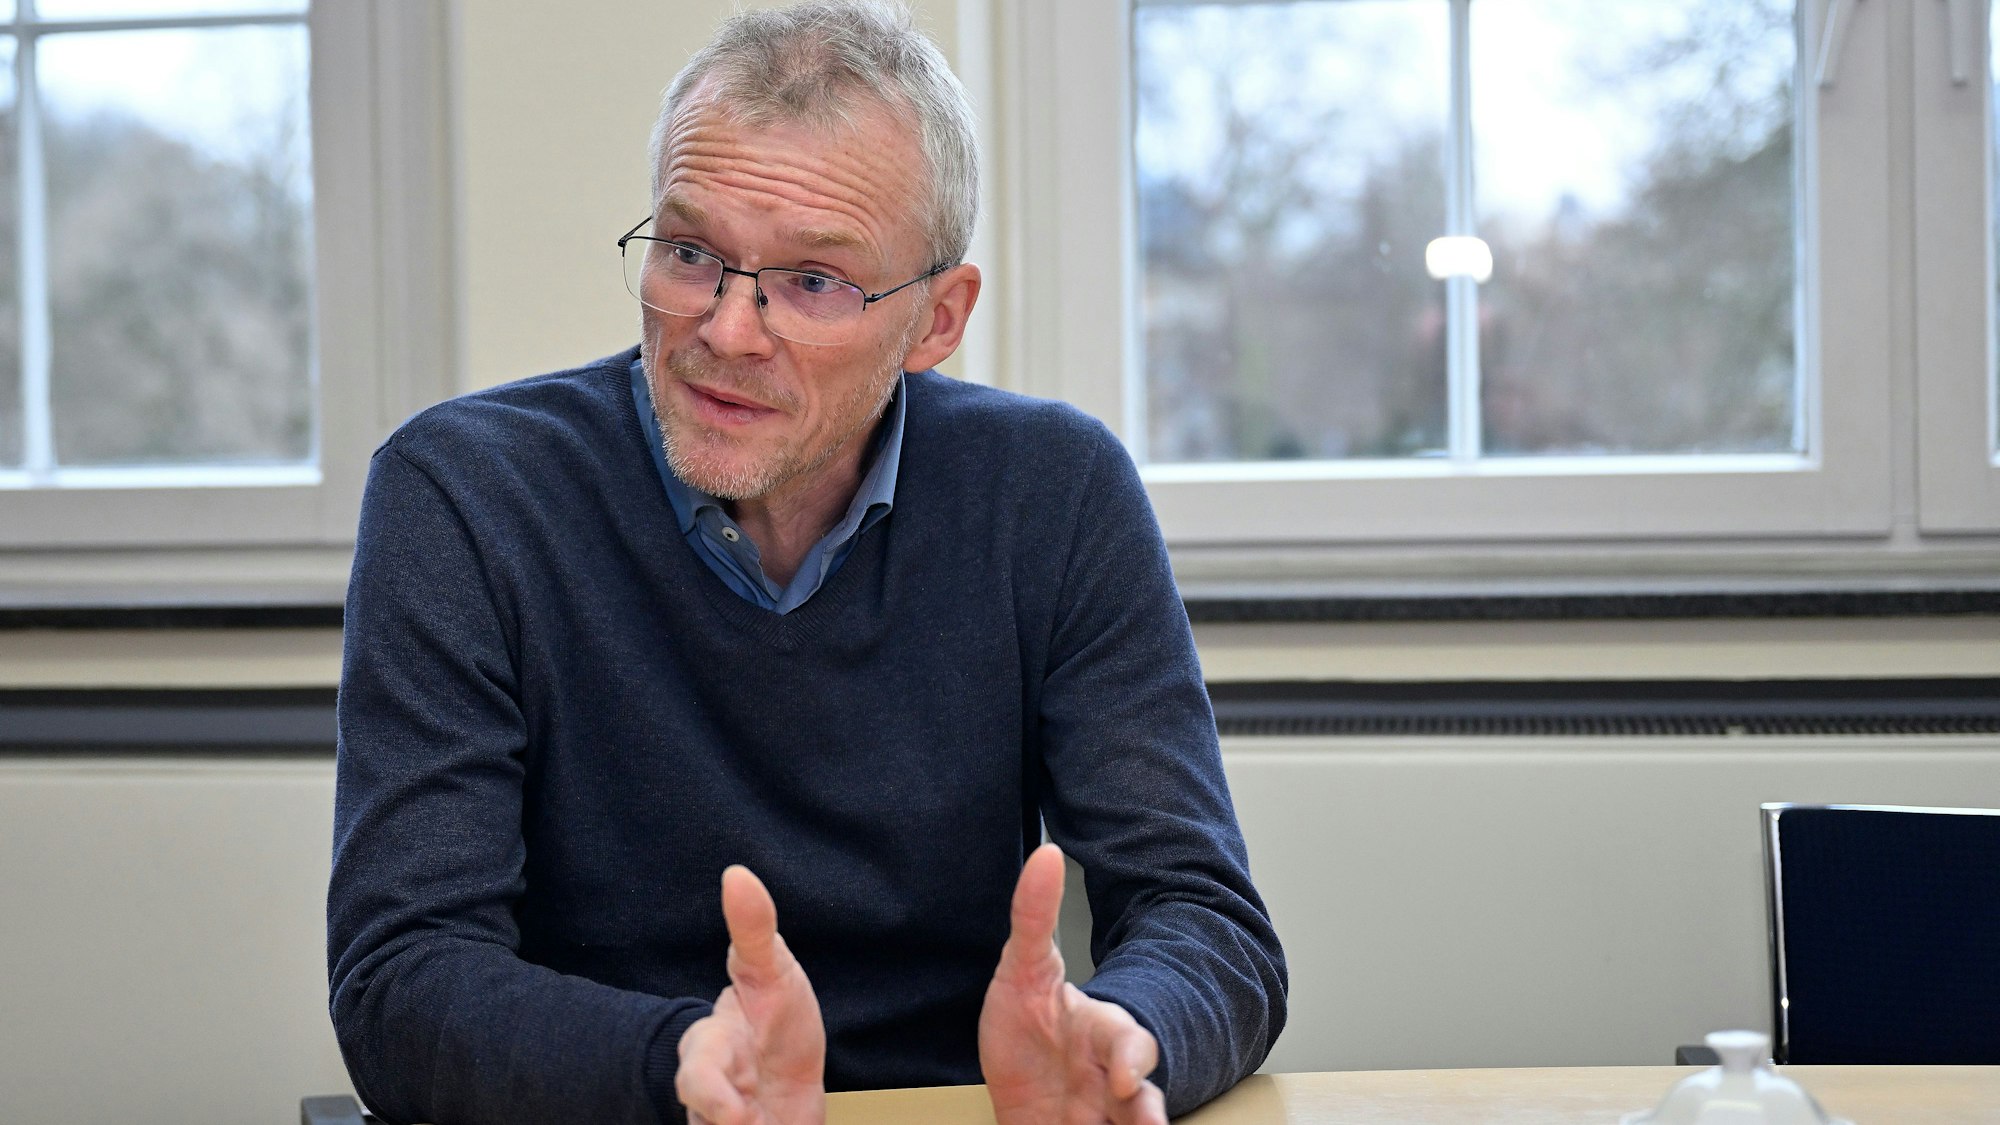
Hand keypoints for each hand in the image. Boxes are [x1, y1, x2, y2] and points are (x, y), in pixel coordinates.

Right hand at [676, 865, 826, 1124]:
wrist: (792, 1087)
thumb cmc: (777, 1025)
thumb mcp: (773, 973)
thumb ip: (753, 930)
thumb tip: (736, 873)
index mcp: (710, 1049)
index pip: (700, 1067)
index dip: (712, 1090)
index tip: (736, 1115)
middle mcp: (709, 1097)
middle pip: (701, 1111)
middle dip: (723, 1120)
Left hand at [978, 844, 1165, 1124]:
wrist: (1012, 1086)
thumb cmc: (1026, 1027)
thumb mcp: (1022, 970)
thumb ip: (1034, 916)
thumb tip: (1046, 856)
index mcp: (1103, 1036)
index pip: (1130, 1043)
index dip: (1133, 1058)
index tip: (1126, 1077)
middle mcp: (1110, 1082)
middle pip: (1145, 1100)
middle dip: (1149, 1114)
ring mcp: (1101, 1117)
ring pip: (1138, 1124)